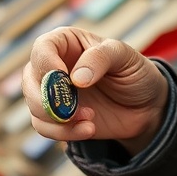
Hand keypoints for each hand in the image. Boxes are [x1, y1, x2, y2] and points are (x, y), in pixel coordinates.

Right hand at [23, 27, 168, 155]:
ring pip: (35, 107)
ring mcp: (54, 94)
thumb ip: (101, 58)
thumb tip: (75, 78)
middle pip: (30, 80)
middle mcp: (54, 66)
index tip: (64, 79)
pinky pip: (45, 127)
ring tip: (90, 119)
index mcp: (67, 43)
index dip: (47, 64)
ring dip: (59, 119)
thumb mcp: (125, 56)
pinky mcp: (58, 118)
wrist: (146, 105)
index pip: (43, 47)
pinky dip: (63, 132)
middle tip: (72, 108)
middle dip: (48, 99)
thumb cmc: (134, 72)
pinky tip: (88, 129)